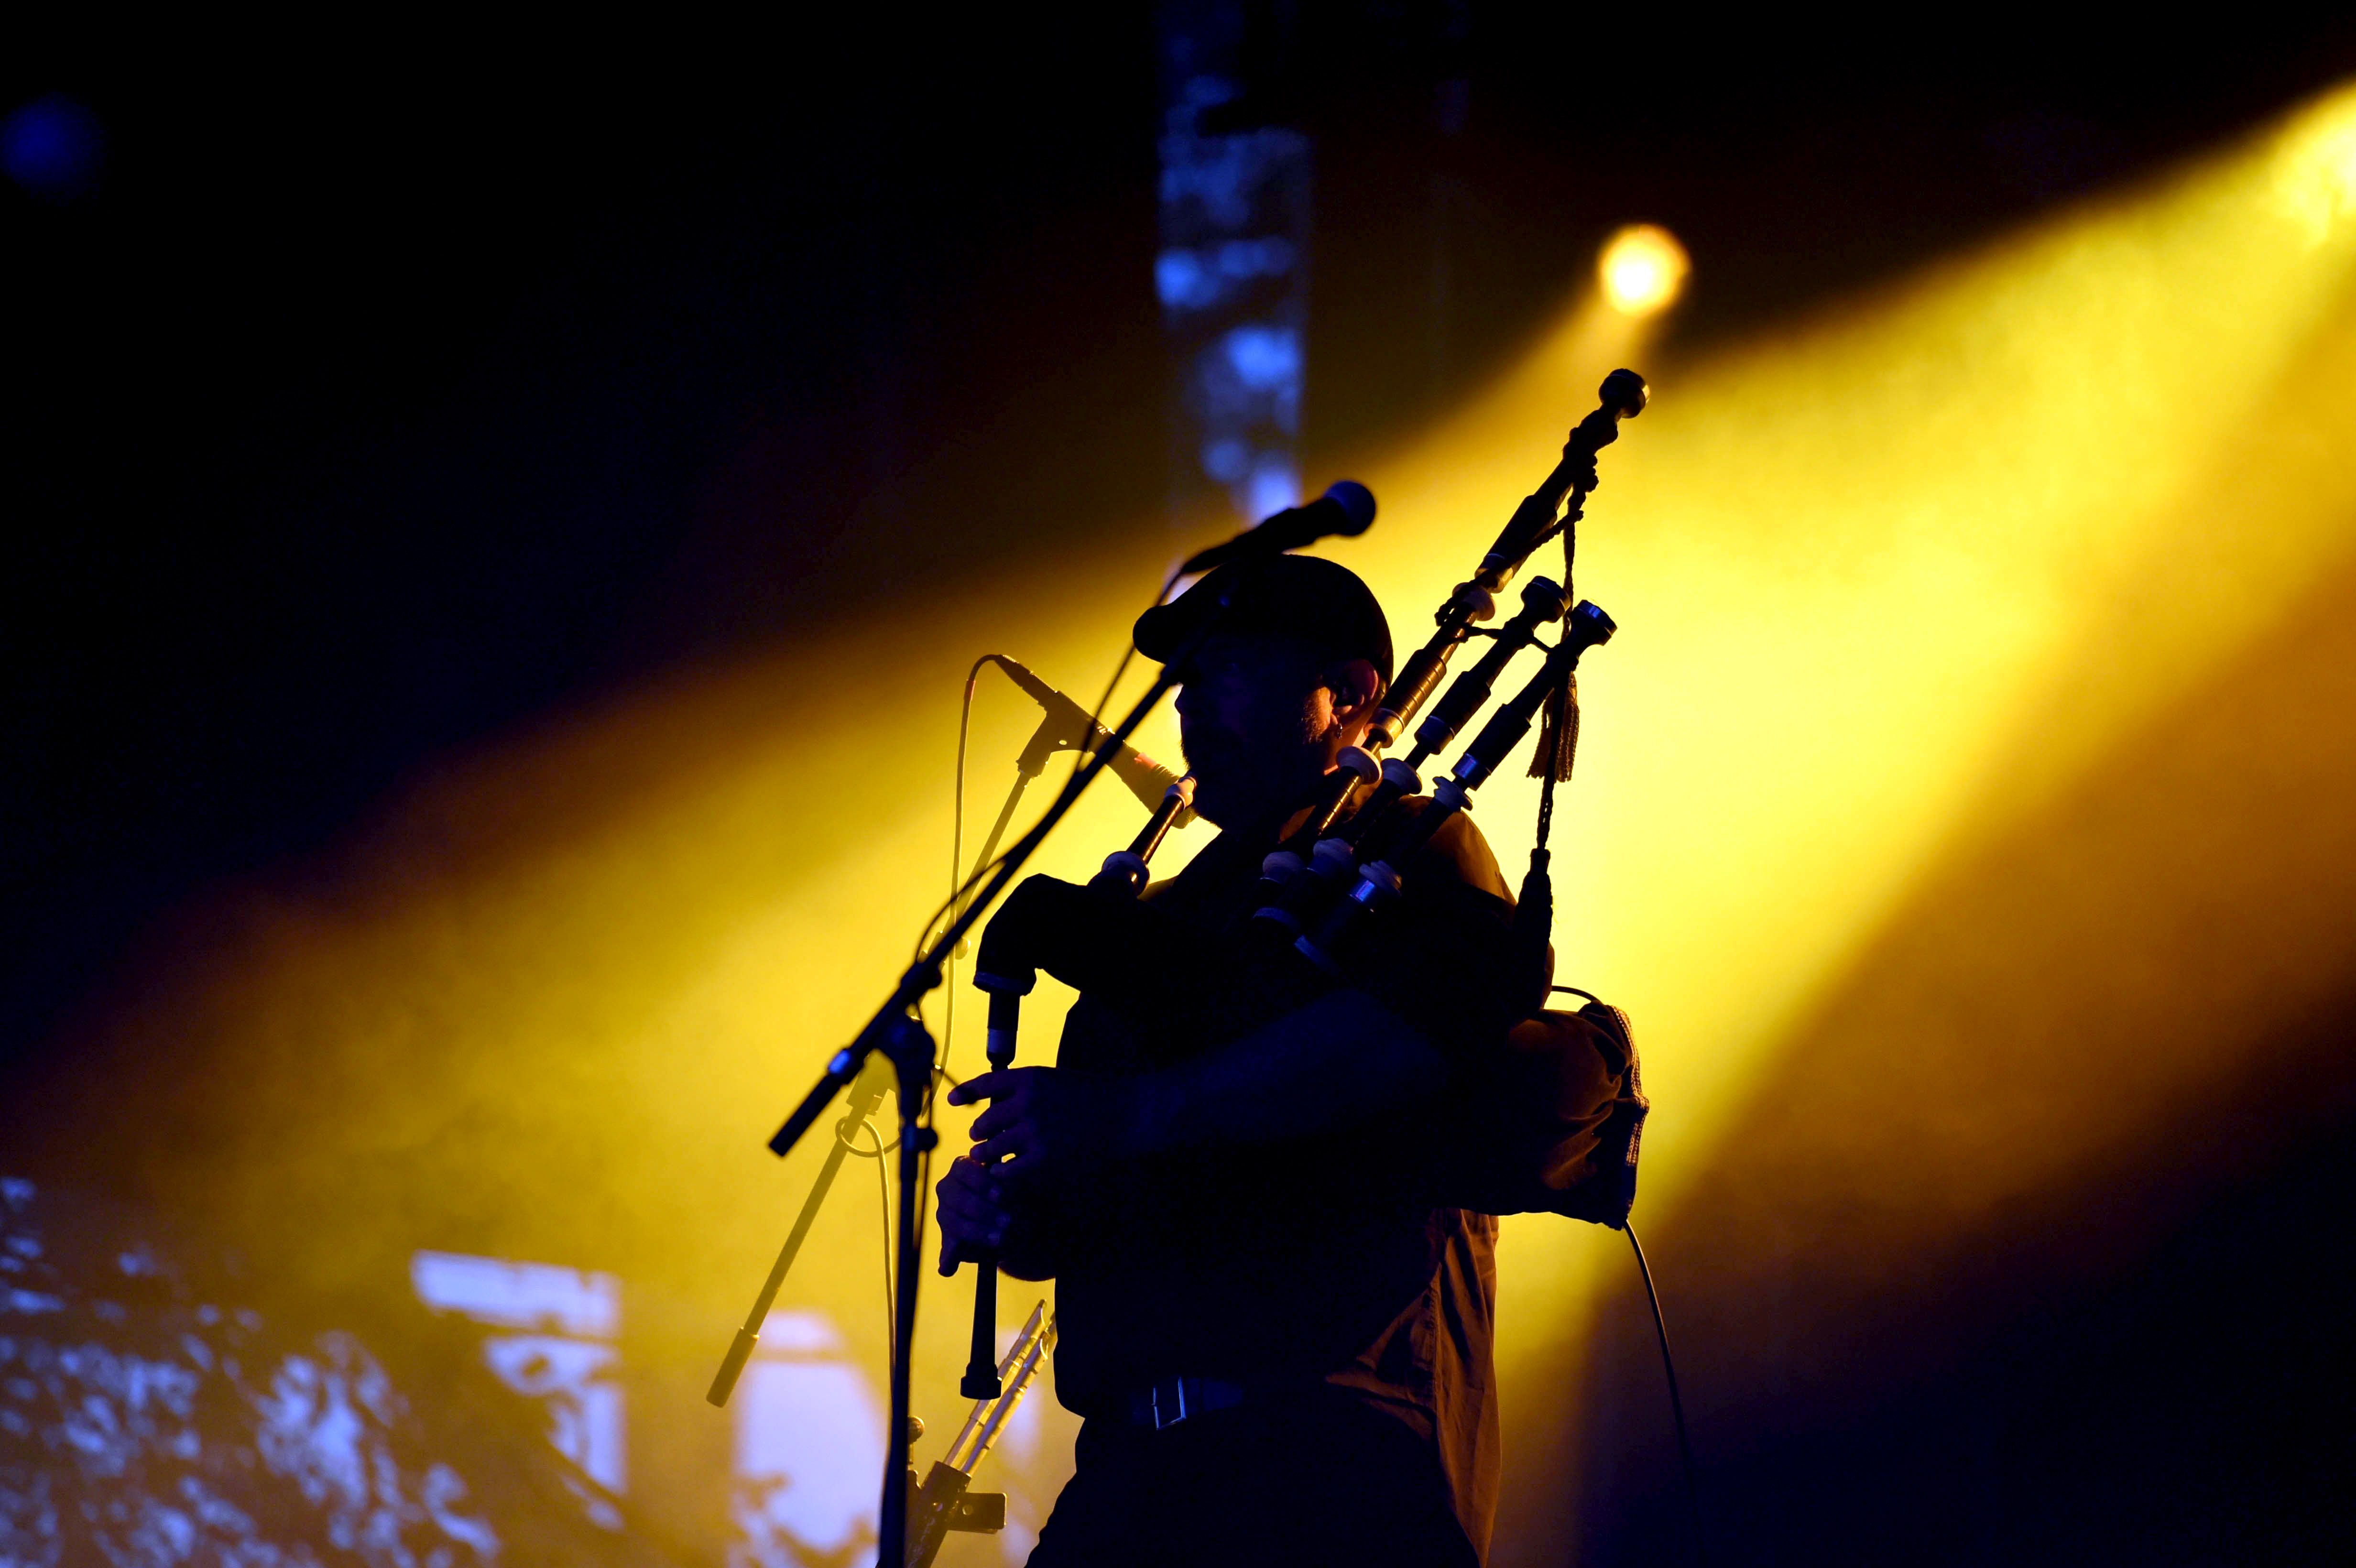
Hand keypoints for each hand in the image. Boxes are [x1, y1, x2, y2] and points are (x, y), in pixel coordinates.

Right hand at [934, 1156, 1011, 1275]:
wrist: (1017, 1220)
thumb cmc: (1013, 1195)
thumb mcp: (1014, 1186)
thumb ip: (1006, 1180)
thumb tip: (999, 1172)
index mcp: (962, 1168)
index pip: (964, 1170)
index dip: (982, 1183)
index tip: (1001, 1195)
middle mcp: (948, 1189)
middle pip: (958, 1198)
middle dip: (984, 1210)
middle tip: (1007, 1220)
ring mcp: (946, 1215)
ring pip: (955, 1223)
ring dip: (978, 1232)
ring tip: (999, 1238)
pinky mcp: (949, 1239)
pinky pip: (947, 1250)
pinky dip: (948, 1260)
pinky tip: (948, 1269)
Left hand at [946, 1066, 1137, 1185]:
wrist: (1123, 1114)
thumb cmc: (1088, 1095)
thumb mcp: (1051, 1079)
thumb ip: (1022, 1088)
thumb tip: (989, 1102)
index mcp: (1029, 1078)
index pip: (985, 1084)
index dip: (965, 1093)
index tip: (951, 1101)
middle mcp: (1027, 1103)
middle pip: (983, 1122)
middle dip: (980, 1132)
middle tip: (980, 1139)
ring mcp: (1035, 1131)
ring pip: (991, 1148)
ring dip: (986, 1154)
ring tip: (986, 1157)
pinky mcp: (1044, 1158)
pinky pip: (1008, 1170)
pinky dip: (1001, 1173)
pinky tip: (1002, 1172)